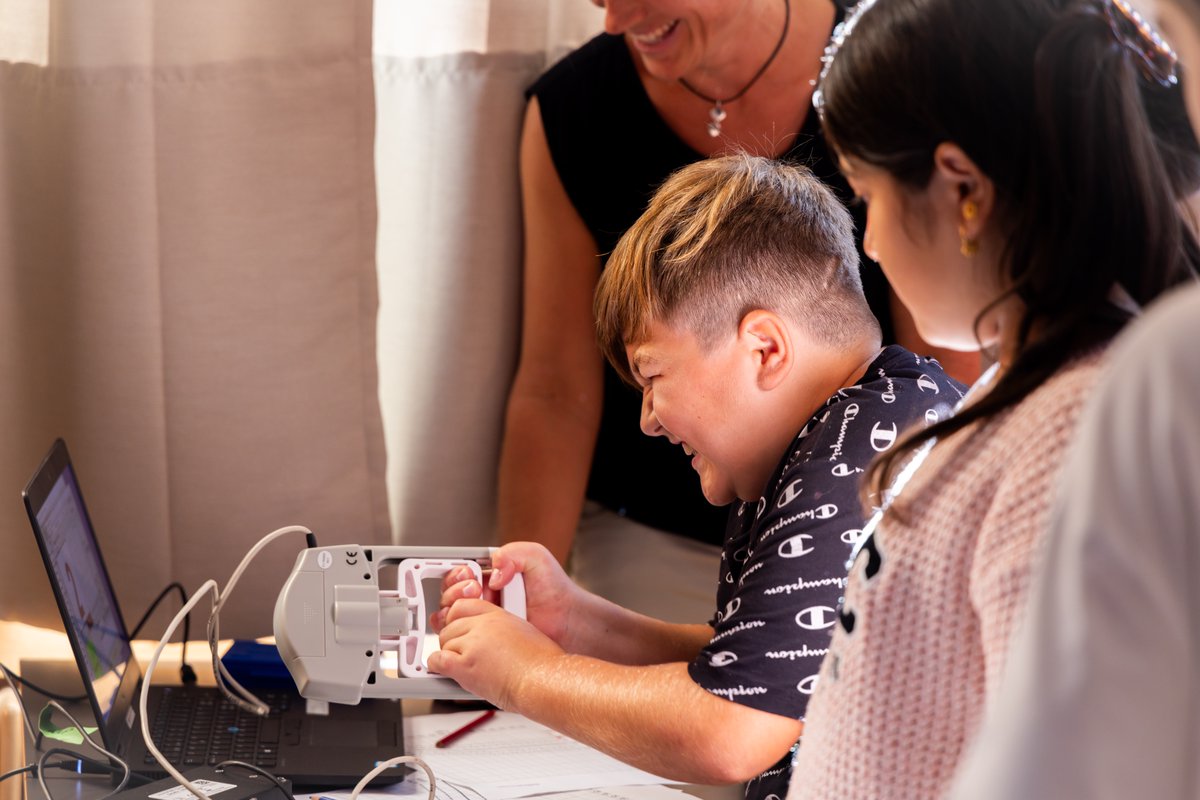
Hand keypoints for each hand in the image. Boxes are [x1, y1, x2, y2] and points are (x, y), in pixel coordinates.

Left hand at [427, 599, 562, 709]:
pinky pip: (438, 660)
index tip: (458, 628)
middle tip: (460, 652)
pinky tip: (442, 670)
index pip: (464, 606)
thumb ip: (503, 630)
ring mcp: (472, 644)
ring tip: (460, 665)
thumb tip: (494, 641)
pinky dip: (436, 665)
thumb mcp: (525, 632)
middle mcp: (482, 626)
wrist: (543, 680)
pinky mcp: (465, 665)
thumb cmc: (542, 663)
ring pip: (444, 643)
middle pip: (450, 625)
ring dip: (449, 655)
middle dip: (453, 639)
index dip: (457, 618)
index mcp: (498, 615)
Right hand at [430, 542, 578, 646]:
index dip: (457, 573)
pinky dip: (459, 630)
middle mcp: (483, 595)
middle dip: (455, 589)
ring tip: (478, 605)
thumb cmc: (555, 589)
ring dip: (455, 608)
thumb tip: (493, 571)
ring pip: (450, 613)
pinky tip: (475, 625)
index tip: (467, 575)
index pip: (459, 572)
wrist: (567, 620)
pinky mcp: (486, 637)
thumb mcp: (535, 556)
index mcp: (490, 574)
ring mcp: (483, 617)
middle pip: (449, 592)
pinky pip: (462, 635)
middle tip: (475, 589)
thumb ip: (511, 553)